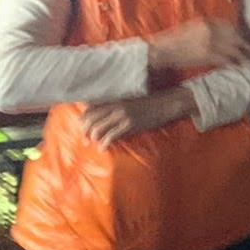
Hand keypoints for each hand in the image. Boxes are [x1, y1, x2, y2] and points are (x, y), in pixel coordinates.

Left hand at [79, 88, 195, 148]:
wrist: (166, 103)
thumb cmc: (149, 103)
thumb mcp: (129, 100)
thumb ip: (115, 105)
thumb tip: (103, 114)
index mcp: (114, 100)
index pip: (89, 110)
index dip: (82, 121)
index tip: (83, 129)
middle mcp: (115, 107)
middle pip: (90, 120)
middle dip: (84, 132)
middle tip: (85, 141)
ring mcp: (123, 116)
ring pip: (97, 129)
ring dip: (93, 139)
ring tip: (94, 144)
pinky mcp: (130, 125)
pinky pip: (110, 137)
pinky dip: (103, 145)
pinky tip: (103, 149)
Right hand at [148, 17, 249, 69]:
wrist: (161, 50)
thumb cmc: (175, 40)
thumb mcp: (193, 27)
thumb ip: (210, 28)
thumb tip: (226, 35)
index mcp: (208, 21)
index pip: (232, 26)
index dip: (244, 34)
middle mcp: (212, 30)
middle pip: (237, 37)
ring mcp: (211, 42)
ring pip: (235, 49)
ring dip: (247, 56)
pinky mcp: (207, 55)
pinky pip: (226, 60)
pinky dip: (234, 63)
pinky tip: (240, 67)